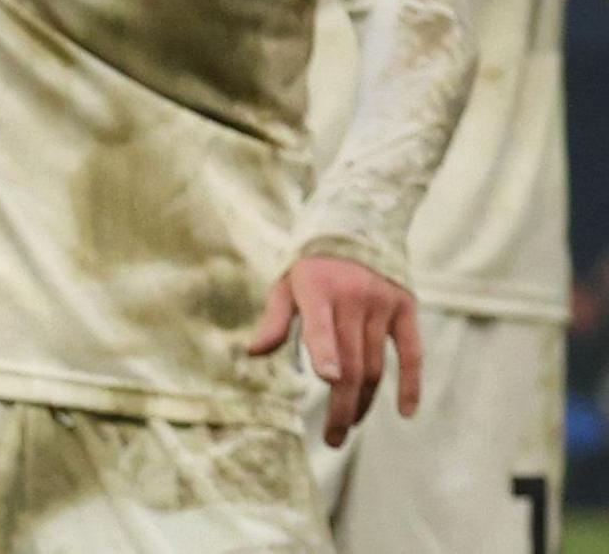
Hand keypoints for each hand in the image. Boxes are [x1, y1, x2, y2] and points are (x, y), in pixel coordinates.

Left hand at [249, 253, 421, 446]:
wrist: (356, 227)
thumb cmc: (311, 266)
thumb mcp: (285, 285)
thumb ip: (274, 320)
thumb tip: (253, 353)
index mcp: (316, 290)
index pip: (319, 326)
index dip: (324, 352)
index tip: (327, 379)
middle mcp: (352, 297)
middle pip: (350, 363)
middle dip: (342, 405)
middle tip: (334, 438)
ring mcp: (382, 304)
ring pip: (375, 365)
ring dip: (364, 400)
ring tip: (350, 424)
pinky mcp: (406, 308)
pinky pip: (412, 352)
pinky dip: (411, 383)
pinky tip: (405, 412)